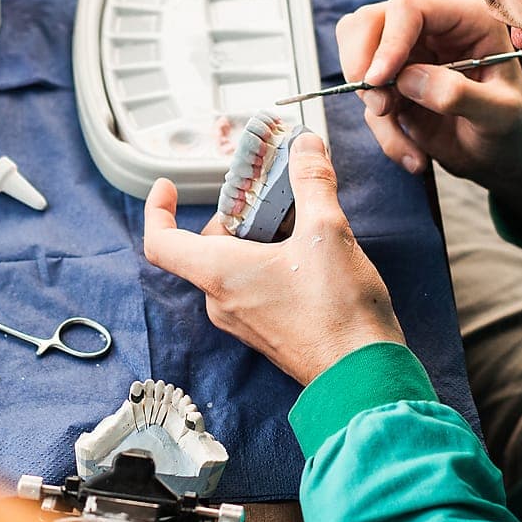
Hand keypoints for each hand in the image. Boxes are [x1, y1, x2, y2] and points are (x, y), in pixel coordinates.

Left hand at [142, 133, 404, 388]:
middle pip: (209, 247)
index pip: (161, 243)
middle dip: (239, 216)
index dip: (158, 210)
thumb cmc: (339, 312)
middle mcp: (222, 300)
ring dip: (260, 240)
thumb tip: (306, 146)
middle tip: (276, 197)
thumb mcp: (328, 232)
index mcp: (221, 274)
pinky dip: (271, 264)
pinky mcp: (266, 333)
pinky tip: (312, 258)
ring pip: (235, 267)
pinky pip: (254, 288)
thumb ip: (313, 182)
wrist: (364, 375)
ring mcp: (243, 321)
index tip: (169, 186)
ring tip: (303, 226)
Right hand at [337, 0, 521, 190]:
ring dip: (372, 104)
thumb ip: (459, 94)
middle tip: (381, 106)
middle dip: (363, 66)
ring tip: (402, 136)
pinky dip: (385, 133)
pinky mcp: (396, 86)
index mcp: (465, 18)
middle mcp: (433, 29)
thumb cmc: (514, 129)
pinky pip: (369, 102)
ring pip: (359, 60)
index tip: (378, 81)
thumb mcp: (499, 114)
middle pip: (369, 22)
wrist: (507, 159)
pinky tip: (415, 156)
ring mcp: (410, 56)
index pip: (407, 8)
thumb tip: (410, 79)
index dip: (387, 42)